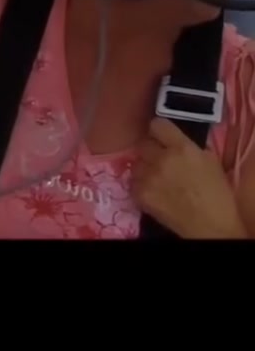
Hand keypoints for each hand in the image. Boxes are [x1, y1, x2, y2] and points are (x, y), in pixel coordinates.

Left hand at [131, 118, 247, 238]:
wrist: (210, 227)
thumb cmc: (217, 194)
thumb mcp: (210, 160)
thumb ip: (189, 145)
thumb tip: (175, 139)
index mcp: (181, 147)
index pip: (157, 124)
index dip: (159, 131)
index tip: (162, 137)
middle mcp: (162, 158)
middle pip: (144, 143)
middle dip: (151, 150)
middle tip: (159, 160)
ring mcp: (149, 176)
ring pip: (136, 163)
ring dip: (144, 168)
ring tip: (156, 178)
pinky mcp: (140, 194)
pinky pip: (133, 183)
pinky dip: (141, 186)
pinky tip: (153, 192)